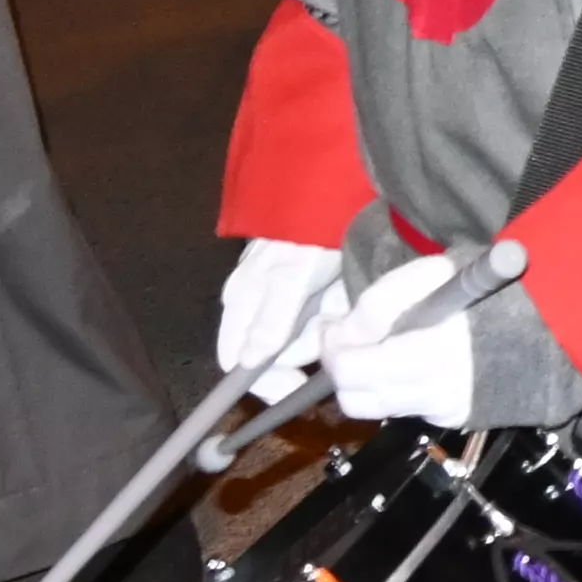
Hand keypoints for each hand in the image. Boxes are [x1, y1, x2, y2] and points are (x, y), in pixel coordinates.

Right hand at [214, 236, 349, 391]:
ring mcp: (283, 301)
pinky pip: (324, 319)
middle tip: (331, 316)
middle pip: (279, 354)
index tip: (295, 388)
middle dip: (309, 342)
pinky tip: (344, 290)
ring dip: (326, 323)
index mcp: (241, 306)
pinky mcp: (308, 294)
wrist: (334, 193)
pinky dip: (337, 311)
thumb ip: (271, 319)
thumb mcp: (291, 276)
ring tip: (339, 293)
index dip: (264, 382)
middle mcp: (256, 308)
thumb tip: (247, 363)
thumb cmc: (306, 234)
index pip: (237, 364)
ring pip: (307, 337)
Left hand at [320, 251, 477, 428]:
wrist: (539, 328)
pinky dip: (389, 389)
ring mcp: (439, 409)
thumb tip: (340, 334)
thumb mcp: (430, 275)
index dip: (331, 346)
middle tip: (346, 339)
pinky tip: (403, 363)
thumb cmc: (480, 294)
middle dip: (340, 366)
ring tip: (372, 351)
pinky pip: (398, 410)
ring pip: (370, 408)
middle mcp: (432, 391)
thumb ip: (379, 303)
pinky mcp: (447, 418)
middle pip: (351, 396)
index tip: (333, 325)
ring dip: (360, 381)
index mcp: (428, 353)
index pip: (349, 369)